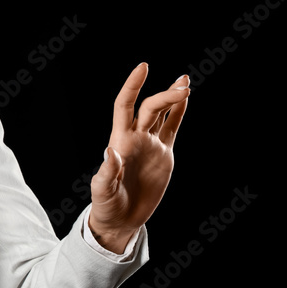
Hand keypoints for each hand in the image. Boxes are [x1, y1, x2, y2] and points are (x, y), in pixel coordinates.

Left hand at [88, 63, 189, 252]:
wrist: (120, 219)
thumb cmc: (106, 205)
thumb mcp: (103, 191)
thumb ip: (107, 173)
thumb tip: (111, 152)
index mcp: (120, 141)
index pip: (125, 105)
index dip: (132, 86)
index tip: (143, 68)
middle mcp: (135, 138)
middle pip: (150, 108)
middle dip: (165, 96)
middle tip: (183, 88)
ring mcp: (151, 144)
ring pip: (163, 113)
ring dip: (173, 97)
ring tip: (185, 82)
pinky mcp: (164, 155)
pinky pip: (173, 128)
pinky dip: (179, 114)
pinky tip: (186, 99)